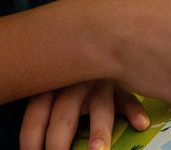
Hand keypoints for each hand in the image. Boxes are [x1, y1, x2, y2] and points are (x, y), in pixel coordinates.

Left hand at [20, 81, 148, 149]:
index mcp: (52, 81)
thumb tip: (31, 140)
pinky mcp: (123, 82)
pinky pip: (130, 96)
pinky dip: (134, 110)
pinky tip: (140, 124)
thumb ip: (44, 105)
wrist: (99, 31)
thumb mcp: (50, 81)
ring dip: (98, 130)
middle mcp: (75, 80)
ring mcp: (101, 81)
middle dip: (58, 144)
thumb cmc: (67, 70)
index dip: (31, 140)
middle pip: (64, 115)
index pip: (36, 114)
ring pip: (99, 106)